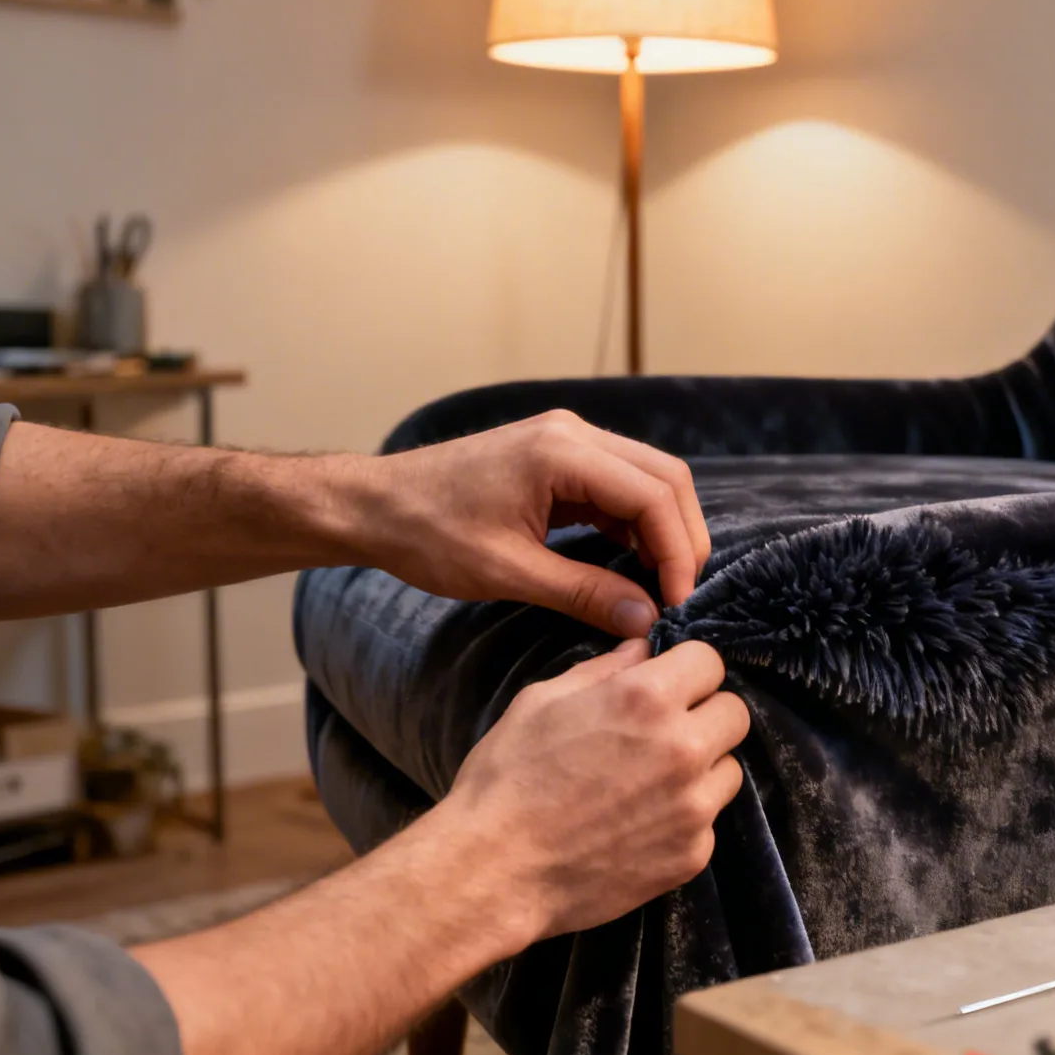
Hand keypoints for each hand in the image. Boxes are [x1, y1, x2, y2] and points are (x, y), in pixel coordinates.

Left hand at [347, 411, 712, 636]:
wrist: (372, 505)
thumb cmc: (426, 534)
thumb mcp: (507, 572)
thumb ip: (584, 592)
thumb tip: (647, 620)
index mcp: (562, 452)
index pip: (654, 496)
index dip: (677, 552)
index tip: (677, 603)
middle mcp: (574, 433)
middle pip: (666, 478)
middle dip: (682, 538)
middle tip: (679, 595)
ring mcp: (568, 440)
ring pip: (649, 479)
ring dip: (663, 531)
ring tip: (660, 586)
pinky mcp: (560, 458)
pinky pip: (619, 485)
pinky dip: (635, 524)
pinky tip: (631, 565)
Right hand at [432, 639, 747, 943]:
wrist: (494, 872)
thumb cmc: (507, 779)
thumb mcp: (542, 701)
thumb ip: (604, 671)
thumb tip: (642, 651)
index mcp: (648, 699)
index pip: (710, 661)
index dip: (687, 671)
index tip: (669, 685)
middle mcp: (683, 748)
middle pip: (735, 714)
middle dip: (705, 715)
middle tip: (664, 734)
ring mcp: (693, 807)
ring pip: (729, 770)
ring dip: (702, 769)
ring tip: (650, 783)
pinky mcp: (692, 855)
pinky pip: (708, 822)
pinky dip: (684, 820)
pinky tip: (639, 825)